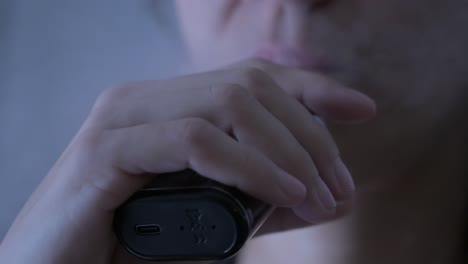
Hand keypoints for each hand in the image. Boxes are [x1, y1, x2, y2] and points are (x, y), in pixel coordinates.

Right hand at [0, 59, 374, 263]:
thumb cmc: (130, 247)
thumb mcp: (212, 219)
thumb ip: (265, 202)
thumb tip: (328, 195)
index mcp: (170, 106)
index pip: (254, 78)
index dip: (312, 89)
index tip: (361, 109)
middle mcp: (146, 99)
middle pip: (251, 86)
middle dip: (309, 134)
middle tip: (338, 188)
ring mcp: (123, 118)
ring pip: (228, 102)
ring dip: (287, 150)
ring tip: (317, 198)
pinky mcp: (105, 150)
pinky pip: (193, 139)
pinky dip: (247, 166)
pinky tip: (283, 195)